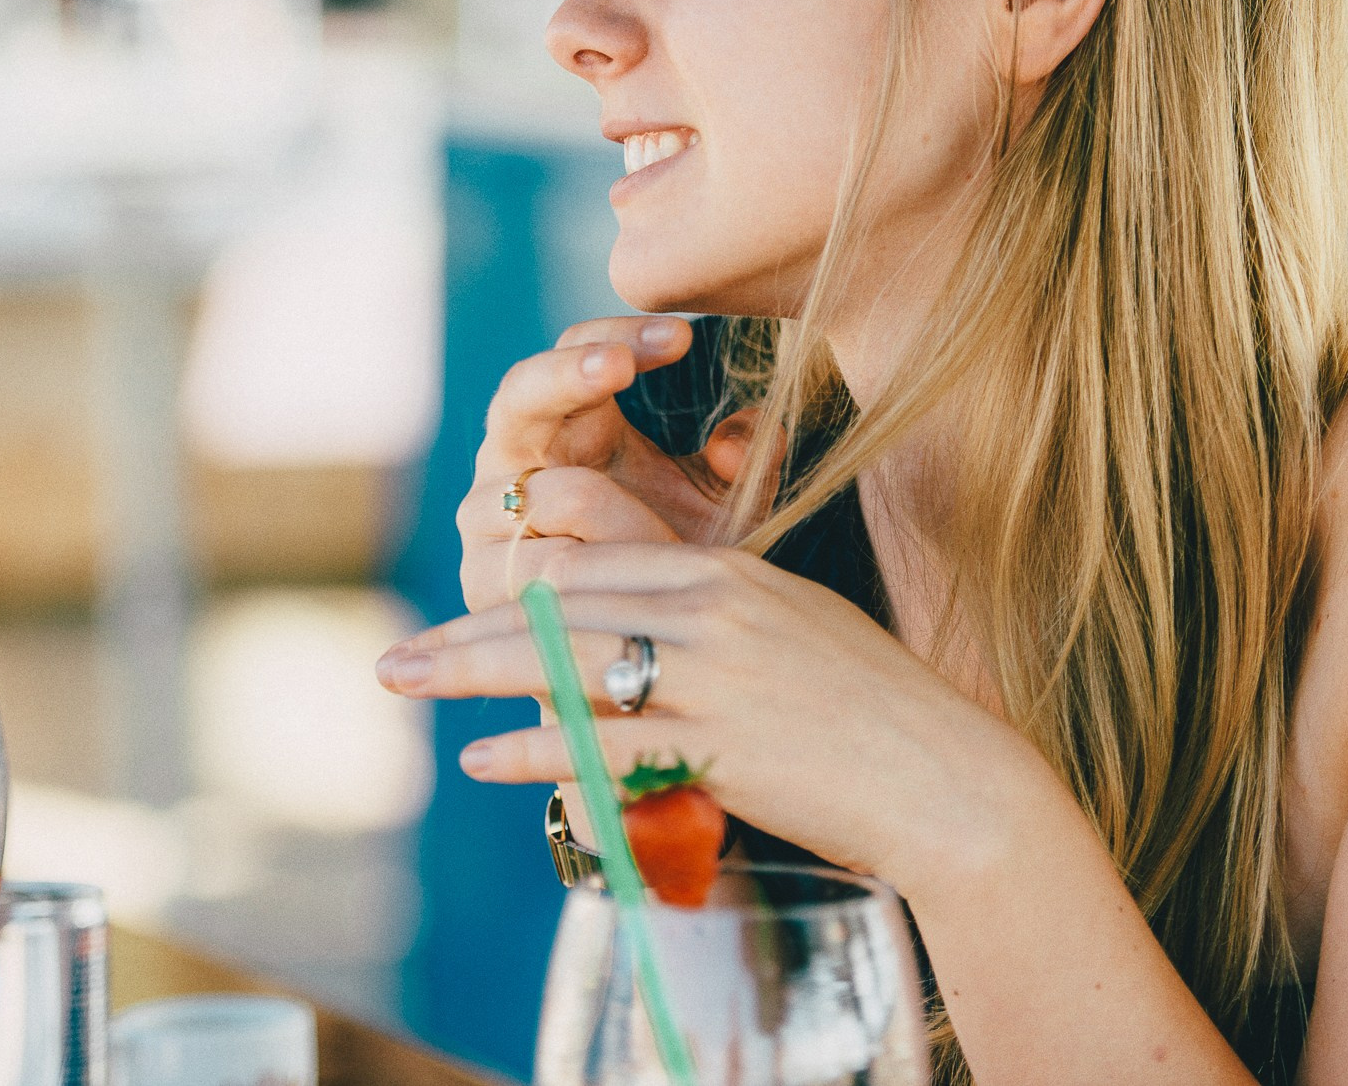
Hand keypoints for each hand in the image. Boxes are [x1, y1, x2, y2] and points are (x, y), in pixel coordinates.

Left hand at [378, 539, 1033, 901]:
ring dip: (471, 674)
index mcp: (729, 574)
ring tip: (407, 685)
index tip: (462, 609)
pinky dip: (536, 749)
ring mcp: (716, 674)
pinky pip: (606, 741)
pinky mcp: (722, 744)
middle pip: (560, 607)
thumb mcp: (792, 634)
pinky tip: (484, 758)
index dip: (515, 592)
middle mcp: (714, 609)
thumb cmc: (875, 715)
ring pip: (565, 660)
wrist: (950, 779)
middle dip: (466, 632)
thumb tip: (639, 640)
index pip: (595, 568)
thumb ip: (715, 624)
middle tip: (397, 658)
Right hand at [455, 316, 767, 610]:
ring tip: (671, 543)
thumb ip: (746, 460)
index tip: (683, 339)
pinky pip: (529, 567)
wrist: (649, 654)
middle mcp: (513, 456)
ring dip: (613, 514)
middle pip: (520, 393)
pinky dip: (588, 575)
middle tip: (620, 365)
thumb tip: (732, 442)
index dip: (621, 336)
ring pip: (539, 492)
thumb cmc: (683, 559)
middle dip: (570, 375)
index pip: (578, 351)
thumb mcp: (728, 503)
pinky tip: (631, 585)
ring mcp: (486, 517)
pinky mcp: (481, 582)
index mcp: (568, 420)